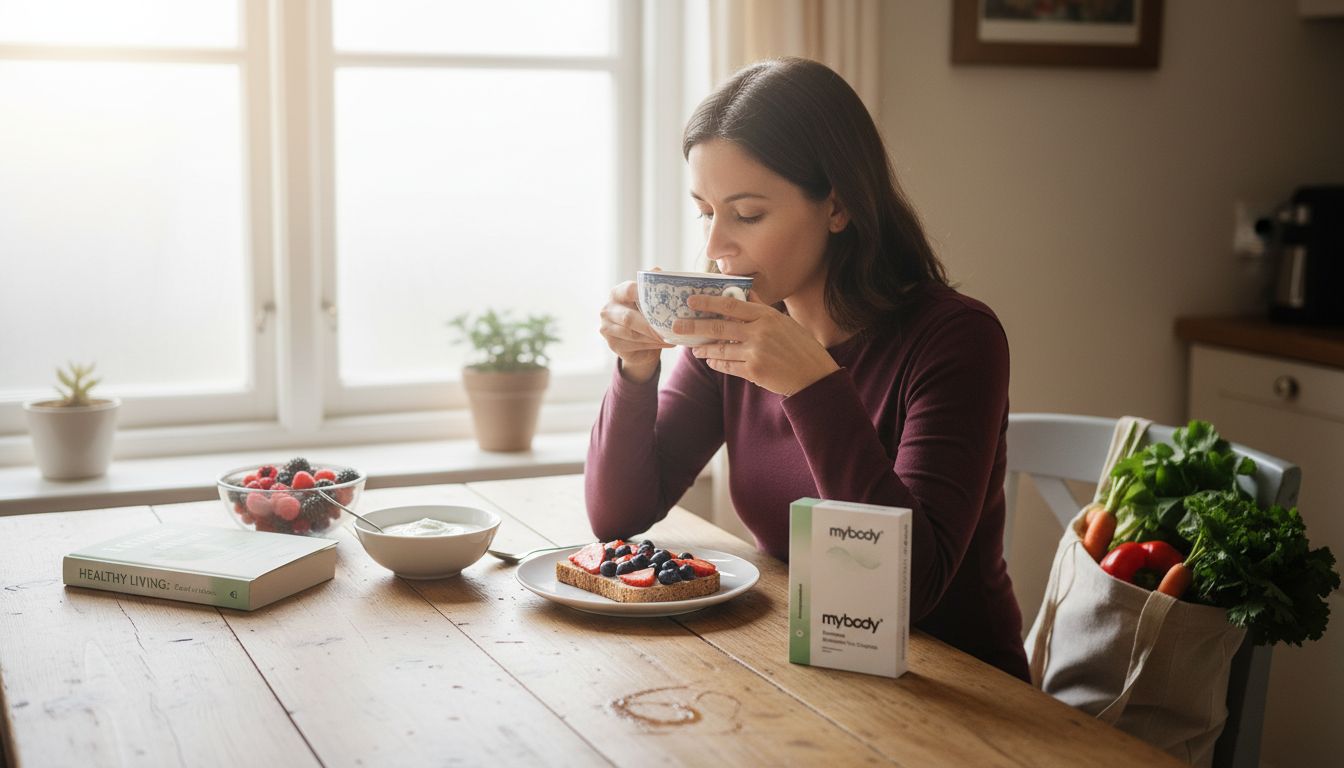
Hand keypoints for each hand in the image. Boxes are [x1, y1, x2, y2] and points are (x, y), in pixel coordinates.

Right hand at [598, 279, 672, 381]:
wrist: (638, 341)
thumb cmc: (646, 315)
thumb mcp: (649, 300)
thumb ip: (652, 286)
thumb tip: (658, 271)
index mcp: (617, 293)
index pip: (629, 290)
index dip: (645, 294)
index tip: (663, 300)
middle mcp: (607, 309)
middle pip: (629, 318)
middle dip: (651, 325)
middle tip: (671, 328)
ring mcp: (606, 328)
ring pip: (632, 334)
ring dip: (654, 337)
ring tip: (673, 336)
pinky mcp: (612, 344)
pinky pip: (634, 345)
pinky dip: (652, 345)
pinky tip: (666, 343)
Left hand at [676, 293, 839, 395]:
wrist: (814, 376)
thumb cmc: (800, 347)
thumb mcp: (784, 322)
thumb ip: (761, 308)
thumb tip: (744, 292)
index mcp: (767, 315)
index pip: (731, 304)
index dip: (709, 302)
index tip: (691, 301)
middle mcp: (759, 331)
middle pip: (719, 326)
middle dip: (695, 326)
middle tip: (677, 326)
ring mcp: (755, 352)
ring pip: (720, 348)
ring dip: (704, 348)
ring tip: (694, 348)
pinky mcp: (753, 371)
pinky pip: (728, 366)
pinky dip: (717, 363)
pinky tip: (711, 361)